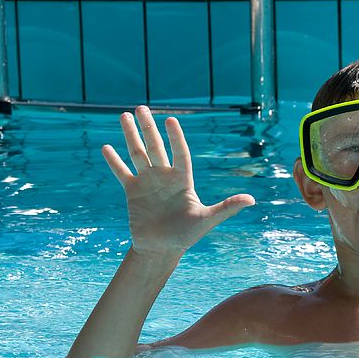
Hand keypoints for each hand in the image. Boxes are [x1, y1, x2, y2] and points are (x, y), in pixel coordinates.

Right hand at [102, 105, 254, 256]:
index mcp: (183, 181)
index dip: (176, 137)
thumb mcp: (208, 219)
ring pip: (138, 154)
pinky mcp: (132, 192)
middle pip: (156, 147)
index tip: (171, 120)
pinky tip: (106, 147)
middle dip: (148, 128)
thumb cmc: (187, 235)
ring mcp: (147, 183)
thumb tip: (252, 200)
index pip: (180, 153)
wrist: (162, 249)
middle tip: (141, 108)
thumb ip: (227, 207)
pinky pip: (122, 172)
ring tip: (124, 116)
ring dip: (131, 136)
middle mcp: (164, 177)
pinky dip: (114, 161)